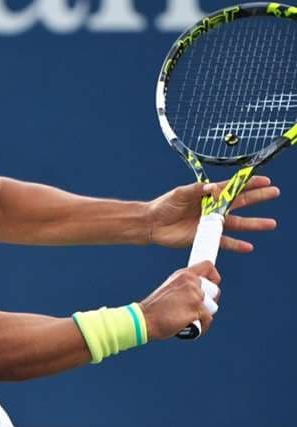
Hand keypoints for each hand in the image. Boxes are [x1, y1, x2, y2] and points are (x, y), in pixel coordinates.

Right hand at [139, 261, 221, 339]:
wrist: (145, 319)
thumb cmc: (155, 308)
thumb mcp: (169, 288)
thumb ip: (184, 286)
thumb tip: (199, 293)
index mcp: (183, 274)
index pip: (208, 266)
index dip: (213, 277)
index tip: (211, 286)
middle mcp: (190, 281)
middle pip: (214, 290)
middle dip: (209, 302)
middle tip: (195, 309)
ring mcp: (195, 295)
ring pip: (211, 307)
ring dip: (203, 315)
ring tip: (189, 319)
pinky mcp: (197, 309)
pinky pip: (208, 319)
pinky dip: (202, 326)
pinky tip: (190, 327)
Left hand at [147, 176, 278, 251]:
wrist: (152, 224)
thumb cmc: (164, 205)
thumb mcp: (180, 193)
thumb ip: (198, 190)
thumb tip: (216, 188)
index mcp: (207, 194)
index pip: (231, 187)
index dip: (247, 183)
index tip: (264, 180)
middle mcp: (212, 208)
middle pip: (239, 202)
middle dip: (257, 198)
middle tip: (275, 193)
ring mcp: (210, 223)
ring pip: (237, 223)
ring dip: (254, 224)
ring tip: (271, 223)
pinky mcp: (205, 237)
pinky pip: (224, 242)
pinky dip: (236, 245)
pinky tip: (248, 246)